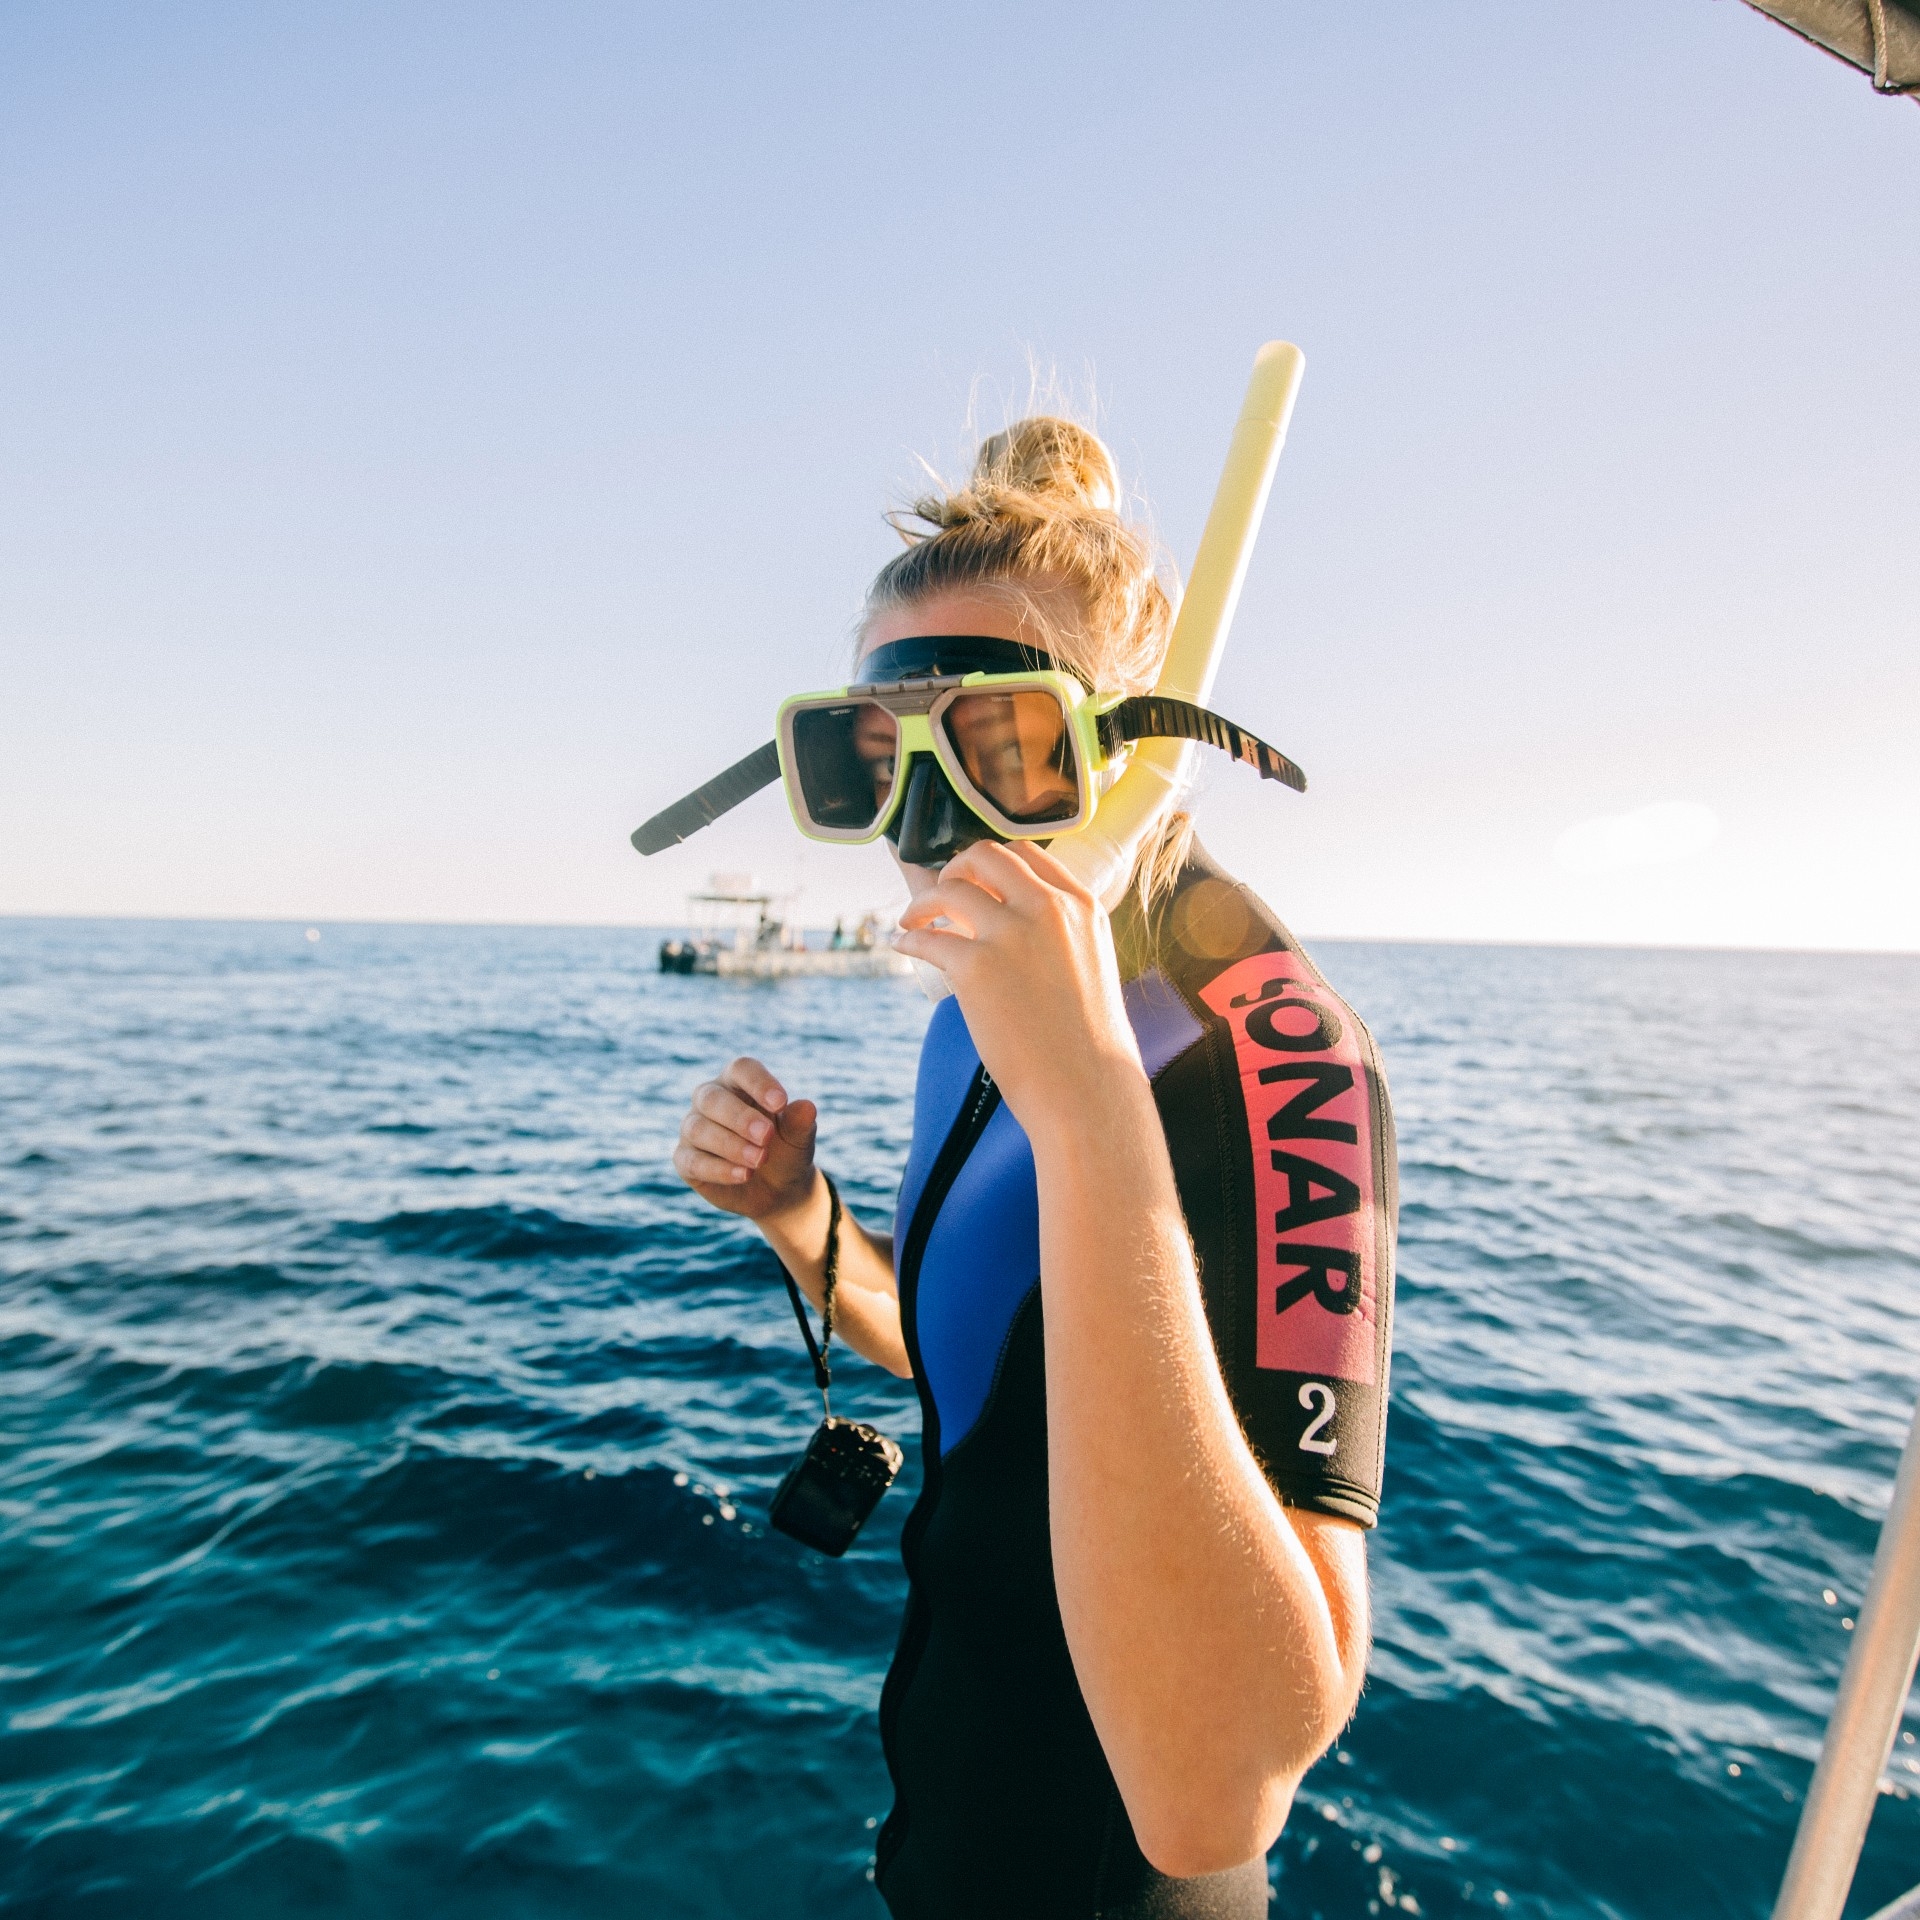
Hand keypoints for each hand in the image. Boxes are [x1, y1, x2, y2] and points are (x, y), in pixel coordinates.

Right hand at [673, 1056, 818, 1224]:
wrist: (777, 1189)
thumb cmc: (786, 1151)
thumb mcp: (798, 1139)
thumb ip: (799, 1123)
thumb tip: (807, 1107)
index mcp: (738, 1082)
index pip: (741, 1069)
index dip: (759, 1083)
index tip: (781, 1103)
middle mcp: (710, 1100)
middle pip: (713, 1098)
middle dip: (740, 1118)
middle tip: (767, 1136)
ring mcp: (693, 1129)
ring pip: (698, 1129)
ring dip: (730, 1145)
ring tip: (759, 1160)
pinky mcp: (686, 1160)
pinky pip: (692, 1161)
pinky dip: (719, 1169)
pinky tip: (744, 1175)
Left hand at [892, 841, 1144, 1127]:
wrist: (1088, 1089)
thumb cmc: (1091, 1043)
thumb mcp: (1093, 964)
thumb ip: (1063, 936)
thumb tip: (1017, 928)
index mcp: (1081, 906)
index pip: (1027, 853)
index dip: (992, 862)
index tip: (976, 879)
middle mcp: (1047, 908)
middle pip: (984, 856)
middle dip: (954, 868)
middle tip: (942, 891)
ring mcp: (1010, 934)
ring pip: (949, 890)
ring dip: (922, 901)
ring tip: (912, 919)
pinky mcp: (975, 967)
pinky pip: (927, 938)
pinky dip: (909, 939)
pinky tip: (903, 945)